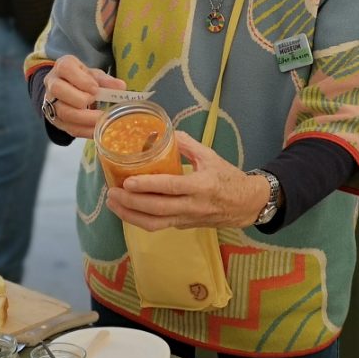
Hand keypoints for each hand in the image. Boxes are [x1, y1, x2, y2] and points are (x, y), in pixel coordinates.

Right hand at [40, 55, 124, 137]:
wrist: (68, 91)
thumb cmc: (82, 80)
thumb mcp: (94, 75)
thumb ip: (106, 81)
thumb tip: (121, 87)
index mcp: (62, 67)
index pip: (66, 68)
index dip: (80, 79)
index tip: (95, 89)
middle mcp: (52, 83)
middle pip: (58, 90)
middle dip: (79, 98)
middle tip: (95, 101)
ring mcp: (51, 103)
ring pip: (63, 112)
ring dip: (84, 118)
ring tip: (102, 119)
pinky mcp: (57, 121)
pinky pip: (69, 128)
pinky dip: (86, 131)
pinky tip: (99, 130)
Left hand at [107, 131, 270, 230]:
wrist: (246, 205)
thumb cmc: (228, 177)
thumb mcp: (210, 156)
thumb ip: (186, 144)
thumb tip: (163, 131)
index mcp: (201, 186)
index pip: (170, 187)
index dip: (147, 186)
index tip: (127, 181)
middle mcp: (193, 206)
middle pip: (157, 209)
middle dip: (131, 203)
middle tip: (112, 192)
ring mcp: (187, 219)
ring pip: (155, 223)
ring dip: (130, 215)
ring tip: (113, 203)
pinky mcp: (183, 226)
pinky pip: (158, 225)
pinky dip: (139, 219)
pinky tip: (126, 209)